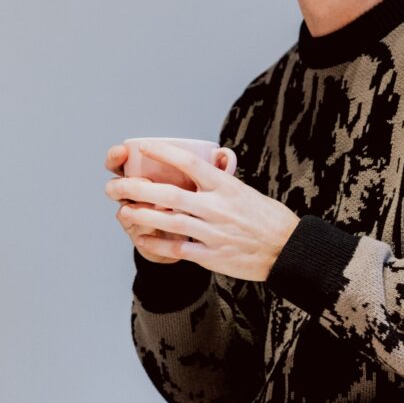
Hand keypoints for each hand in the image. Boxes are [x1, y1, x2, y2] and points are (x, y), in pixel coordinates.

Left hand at [104, 140, 300, 280]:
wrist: (287, 250)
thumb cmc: (268, 218)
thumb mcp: (245, 191)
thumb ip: (220, 183)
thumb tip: (203, 168)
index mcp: (226, 186)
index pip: (190, 163)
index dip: (164, 153)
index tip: (142, 147)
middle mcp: (218, 207)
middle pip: (170, 194)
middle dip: (137, 188)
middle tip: (116, 185)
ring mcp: (214, 232)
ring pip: (169, 221)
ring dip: (142, 216)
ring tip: (123, 210)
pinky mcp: (212, 255)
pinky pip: (179, 248)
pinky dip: (158, 244)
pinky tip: (143, 239)